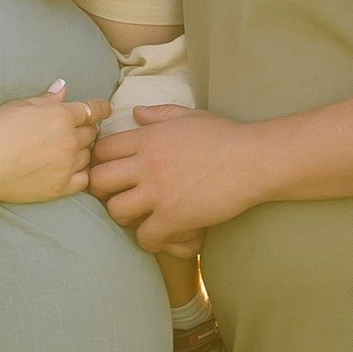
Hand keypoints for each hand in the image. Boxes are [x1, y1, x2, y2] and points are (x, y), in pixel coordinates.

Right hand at [0, 82, 102, 206]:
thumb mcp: (20, 106)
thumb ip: (47, 99)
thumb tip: (63, 87)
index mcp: (61, 116)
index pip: (92, 110)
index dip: (101, 108)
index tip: (105, 109)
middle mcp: (70, 140)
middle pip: (92, 133)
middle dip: (87, 129)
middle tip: (78, 130)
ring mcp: (67, 165)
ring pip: (89, 155)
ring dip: (83, 150)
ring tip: (70, 150)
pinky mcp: (61, 187)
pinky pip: (84, 178)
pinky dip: (81, 172)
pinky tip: (71, 169)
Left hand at [88, 105, 269, 249]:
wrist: (253, 159)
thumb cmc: (225, 136)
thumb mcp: (189, 116)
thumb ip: (158, 115)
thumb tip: (135, 112)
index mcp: (148, 137)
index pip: (102, 150)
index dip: (100, 162)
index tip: (113, 172)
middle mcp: (147, 163)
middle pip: (98, 181)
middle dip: (103, 191)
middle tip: (119, 196)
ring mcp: (159, 191)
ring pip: (116, 211)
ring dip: (124, 217)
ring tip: (139, 216)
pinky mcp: (174, 216)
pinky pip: (144, 236)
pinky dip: (149, 239)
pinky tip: (161, 233)